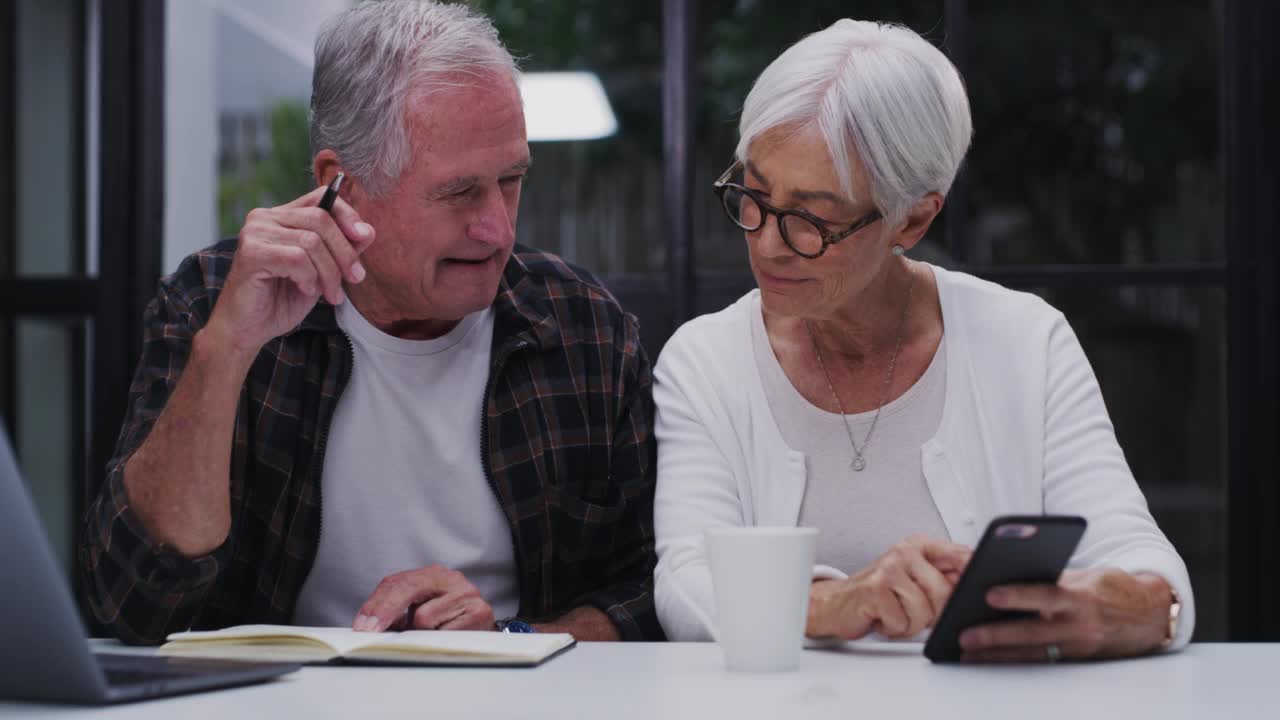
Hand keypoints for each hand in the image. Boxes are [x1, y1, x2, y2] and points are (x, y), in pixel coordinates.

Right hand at [206, 185, 374, 355]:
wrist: (248, 330)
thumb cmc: (282, 300)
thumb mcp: (323, 272)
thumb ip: (343, 250)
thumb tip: (367, 231)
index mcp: (282, 216)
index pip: (322, 198)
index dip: (347, 214)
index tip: (363, 239)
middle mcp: (265, 217)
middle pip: (321, 219)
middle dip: (345, 252)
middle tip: (355, 279)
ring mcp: (255, 232)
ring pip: (312, 241)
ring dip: (329, 272)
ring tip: (330, 294)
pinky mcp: (251, 252)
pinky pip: (296, 258)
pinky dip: (309, 278)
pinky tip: (305, 290)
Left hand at [353, 565, 495, 632]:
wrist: (481, 631)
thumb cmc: (445, 622)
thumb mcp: (416, 611)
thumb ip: (392, 610)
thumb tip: (367, 625)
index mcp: (434, 574)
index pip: (399, 582)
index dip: (378, 604)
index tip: (364, 625)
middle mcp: (453, 580)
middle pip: (410, 591)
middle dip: (388, 612)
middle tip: (371, 632)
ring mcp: (468, 595)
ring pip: (424, 617)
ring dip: (419, 632)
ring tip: (429, 634)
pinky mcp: (479, 613)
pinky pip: (443, 633)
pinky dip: (438, 641)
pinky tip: (445, 637)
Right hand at [806, 536, 971, 639]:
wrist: (836, 604)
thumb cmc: (878, 595)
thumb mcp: (914, 580)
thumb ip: (944, 578)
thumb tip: (977, 584)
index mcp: (919, 546)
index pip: (961, 556)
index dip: (972, 577)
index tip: (975, 589)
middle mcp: (904, 552)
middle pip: (945, 592)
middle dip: (933, 613)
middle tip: (912, 611)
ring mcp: (889, 568)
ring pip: (925, 611)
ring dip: (910, 624)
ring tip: (894, 613)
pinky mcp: (875, 589)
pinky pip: (903, 621)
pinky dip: (893, 628)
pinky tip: (881, 617)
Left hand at [958, 569, 1172, 661]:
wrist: (1152, 614)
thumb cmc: (1111, 588)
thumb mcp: (1085, 576)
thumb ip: (1051, 578)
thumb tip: (1007, 575)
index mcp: (1082, 597)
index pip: (1046, 594)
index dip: (1018, 595)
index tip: (989, 593)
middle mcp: (1081, 625)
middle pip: (1033, 632)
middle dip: (996, 635)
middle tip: (964, 635)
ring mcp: (1079, 646)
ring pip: (1033, 654)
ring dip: (999, 655)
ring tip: (968, 653)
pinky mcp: (1077, 660)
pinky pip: (1041, 662)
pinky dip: (1015, 661)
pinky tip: (991, 660)